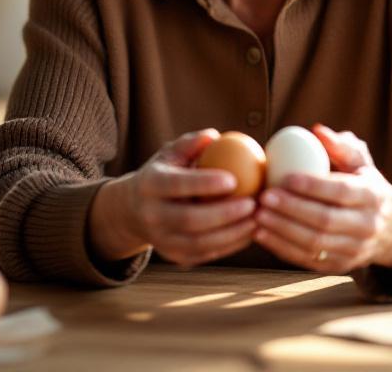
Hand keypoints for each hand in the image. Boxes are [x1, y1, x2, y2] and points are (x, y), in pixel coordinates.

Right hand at [88, 129, 257, 266]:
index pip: (177, 185)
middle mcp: (151, 215)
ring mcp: (162, 240)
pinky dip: (230, 245)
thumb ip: (190, 144)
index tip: (233, 180)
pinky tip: (250, 231)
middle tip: (252, 203)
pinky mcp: (175, 256)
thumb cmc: (164, 173)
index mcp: (150, 185)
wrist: (135, 210)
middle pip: (189, 220)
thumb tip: (214, 136)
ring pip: (199, 243)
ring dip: (232, 234)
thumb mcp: (170, 154)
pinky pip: (206, 254)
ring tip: (257, 219)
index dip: (204, 184)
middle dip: (224, 214)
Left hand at [253, 125, 391, 274]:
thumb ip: (340, 146)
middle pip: (325, 220)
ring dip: (282, 230)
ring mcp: (354, 250)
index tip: (286, 178)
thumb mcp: (361, 163)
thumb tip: (316, 130)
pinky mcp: (339, 266)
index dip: (313, 186)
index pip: (341, 192)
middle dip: (291, 209)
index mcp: (372, 196)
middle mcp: (367, 226)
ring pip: (315, 243)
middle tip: (264, 197)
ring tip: (257, 215)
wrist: (390, 229)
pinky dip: (281, 248)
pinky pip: (307, 260)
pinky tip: (260, 234)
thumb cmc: (365, 186)